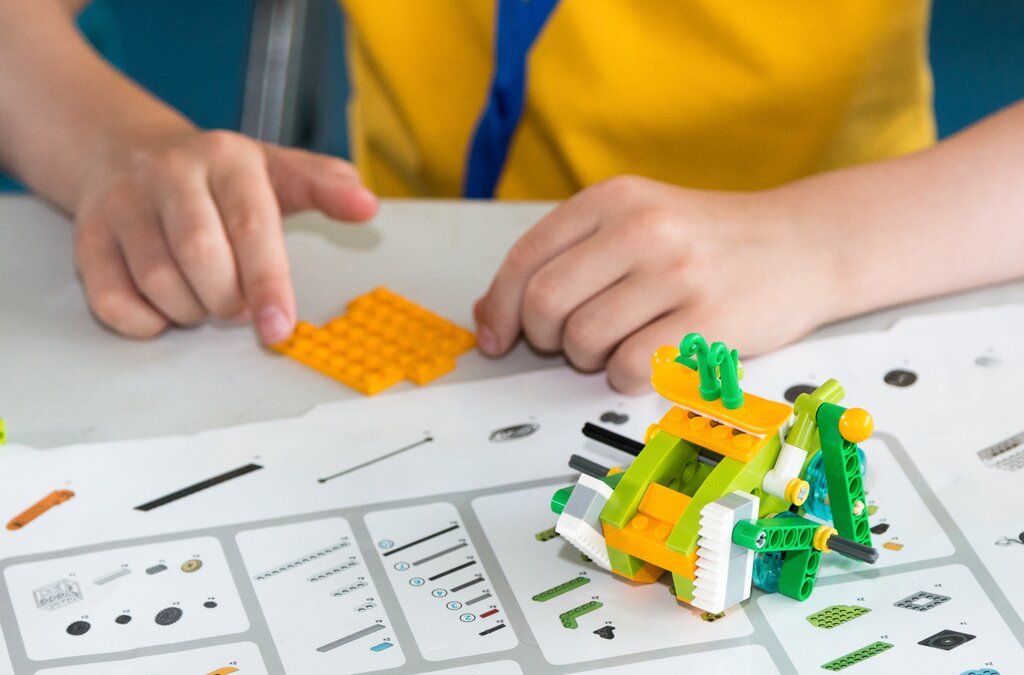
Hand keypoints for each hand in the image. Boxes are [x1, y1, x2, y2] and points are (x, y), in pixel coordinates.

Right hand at [73, 130, 377, 342]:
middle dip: (228, 300)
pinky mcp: (89, 236)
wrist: (126, 150)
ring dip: (190, 310)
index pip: (252, 227)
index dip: (269, 284)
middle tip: (239, 304)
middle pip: (202, 258)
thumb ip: (326, 185)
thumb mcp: (277, 169)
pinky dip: (146, 321)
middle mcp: (171, 174)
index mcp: (228, 158)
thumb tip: (367, 206)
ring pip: (158, 283)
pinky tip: (165, 307)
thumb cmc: (219, 177)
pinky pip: (113, 300)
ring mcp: (123, 204)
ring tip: (205, 297)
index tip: (280, 329)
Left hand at [473, 175, 840, 392]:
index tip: (497, 336)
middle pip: (546, 303)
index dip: (501, 307)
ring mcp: (677, 273)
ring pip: (584, 340)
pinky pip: (629, 369)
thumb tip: (491, 313)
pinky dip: (625, 377)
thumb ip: (565, 257)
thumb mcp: (634, 223)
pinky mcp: (708, 321)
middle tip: (568, 342)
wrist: (802, 244)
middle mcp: (642, 228)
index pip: (526, 258)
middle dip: (544, 337)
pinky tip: (649, 358)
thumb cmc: (707, 242)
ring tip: (620, 343)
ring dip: (590, 358)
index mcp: (614, 198)